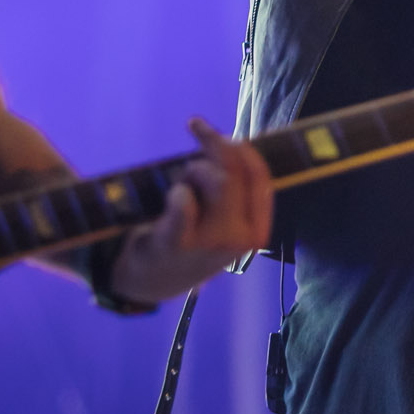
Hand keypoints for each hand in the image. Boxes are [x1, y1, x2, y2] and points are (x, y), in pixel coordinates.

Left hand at [108, 118, 271, 305]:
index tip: (217, 133)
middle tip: (189, 163)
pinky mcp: (178, 242)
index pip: (259, 176)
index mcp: (256, 230)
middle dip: (211, 154)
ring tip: (180, 185)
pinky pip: (184, 202)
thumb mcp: (224, 220)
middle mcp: (239, 238)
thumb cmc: (191, 239)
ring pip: (214, 180)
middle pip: (234, 174)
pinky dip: (178, 192)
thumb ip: (235, 188)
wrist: (154, 280)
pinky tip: (174, 197)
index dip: (240, 148)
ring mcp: (210, 242)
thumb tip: (232, 143)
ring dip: (193, 170)